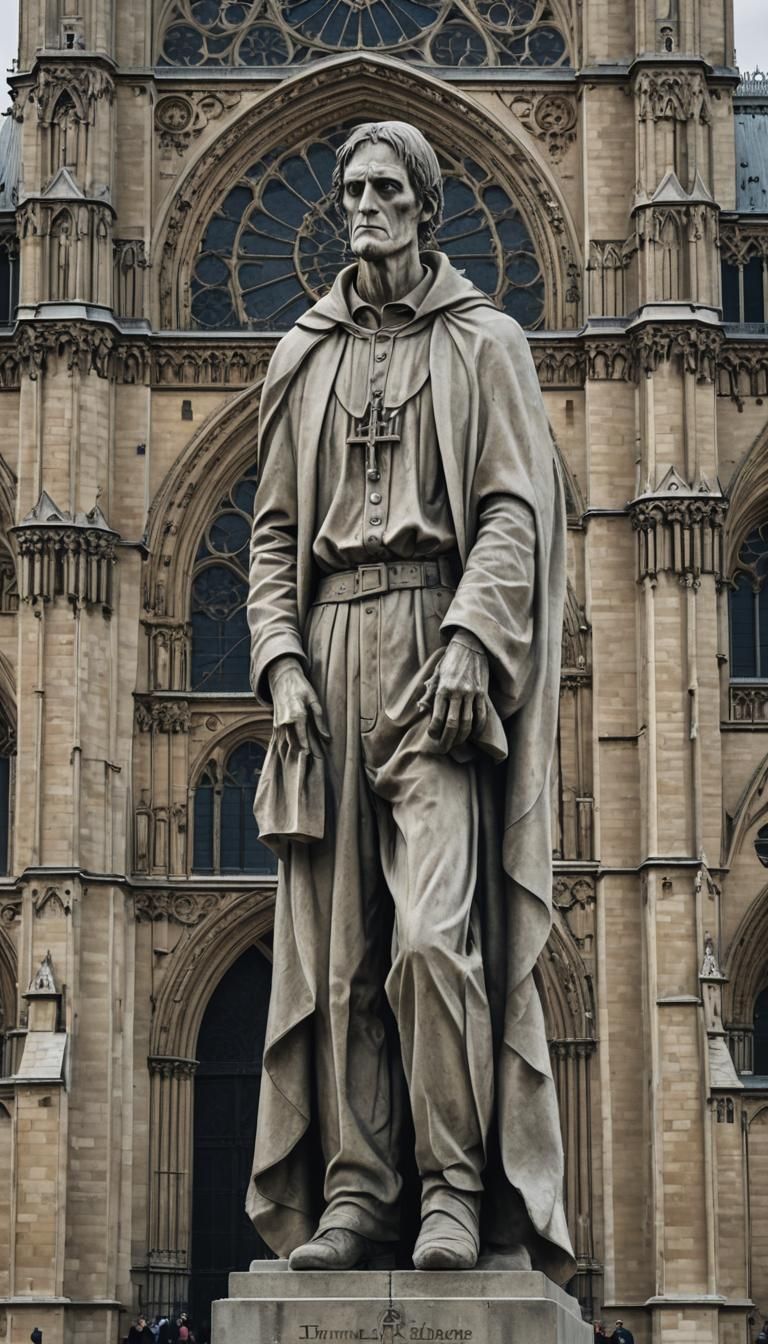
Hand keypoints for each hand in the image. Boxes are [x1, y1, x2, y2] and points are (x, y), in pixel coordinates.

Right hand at [268, 656, 329, 752]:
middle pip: (292, 742)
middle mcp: (285, 721)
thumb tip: (327, 737)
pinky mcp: (274, 722)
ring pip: (285, 741)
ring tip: (297, 760)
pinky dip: (286, 743)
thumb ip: (320, 720)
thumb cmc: (301, 687)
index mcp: (298, 715)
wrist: (282, 677)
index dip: (305, 748)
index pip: (302, 738)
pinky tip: (290, 750)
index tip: (310, 756)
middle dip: (299, 752)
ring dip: (291, 750)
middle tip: (305, 763)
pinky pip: (281, 737)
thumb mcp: (314, 700)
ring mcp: (278, 722)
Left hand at [419, 634, 488, 752]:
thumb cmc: (450, 660)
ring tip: (456, 744)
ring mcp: (471, 693)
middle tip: (443, 749)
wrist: (470, 645)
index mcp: (442, 688)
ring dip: (461, 737)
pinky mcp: (482, 693)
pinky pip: (481, 715)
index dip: (434, 731)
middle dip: (447, 740)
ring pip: (467, 723)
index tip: (432, 736)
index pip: (437, 717)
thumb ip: (429, 692)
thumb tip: (421, 708)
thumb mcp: (436, 673)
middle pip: (452, 724)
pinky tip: (473, 734)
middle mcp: (457, 692)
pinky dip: (477, 728)